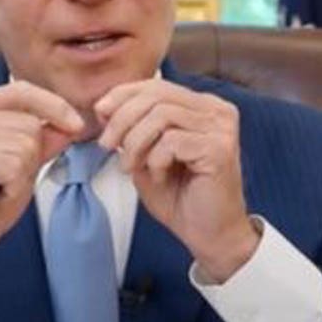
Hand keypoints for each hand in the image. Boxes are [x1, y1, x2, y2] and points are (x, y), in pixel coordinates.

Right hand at [0, 81, 82, 316]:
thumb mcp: (20, 165)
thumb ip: (43, 141)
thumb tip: (71, 122)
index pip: (21, 90)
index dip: (53, 105)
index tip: (76, 124)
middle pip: (29, 123)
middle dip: (31, 158)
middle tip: (4, 180)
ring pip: (25, 145)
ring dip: (21, 176)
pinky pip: (14, 166)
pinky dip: (13, 188)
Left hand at [95, 81, 257, 282]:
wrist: (209, 235)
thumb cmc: (181, 198)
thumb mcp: (146, 155)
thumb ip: (132, 129)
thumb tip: (104, 106)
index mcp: (202, 106)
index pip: (156, 85)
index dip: (122, 95)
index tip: (100, 114)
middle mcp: (216, 111)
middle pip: (156, 95)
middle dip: (122, 119)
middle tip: (107, 145)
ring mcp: (221, 129)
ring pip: (161, 115)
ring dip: (135, 142)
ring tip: (130, 166)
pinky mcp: (220, 149)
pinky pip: (172, 141)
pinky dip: (155, 159)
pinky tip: (159, 176)